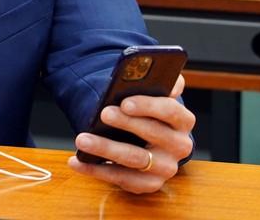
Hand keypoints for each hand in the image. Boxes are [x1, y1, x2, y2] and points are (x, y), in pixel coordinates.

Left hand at [67, 74, 195, 193]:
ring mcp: (165, 168)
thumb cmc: (148, 113)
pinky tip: (76, 161)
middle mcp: (179, 146)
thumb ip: (159, 83)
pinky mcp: (149, 185)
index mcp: (183, 120)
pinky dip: (96, 171)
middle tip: (102, 113)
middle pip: (153, 134)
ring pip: (135, 159)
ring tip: (82, 138)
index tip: (125, 102)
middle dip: (126, 123)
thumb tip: (161, 75)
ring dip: (106, 148)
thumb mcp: (154, 96)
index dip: (148, 106)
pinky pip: (122, 180)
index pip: (171, 111)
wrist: (150, 141)